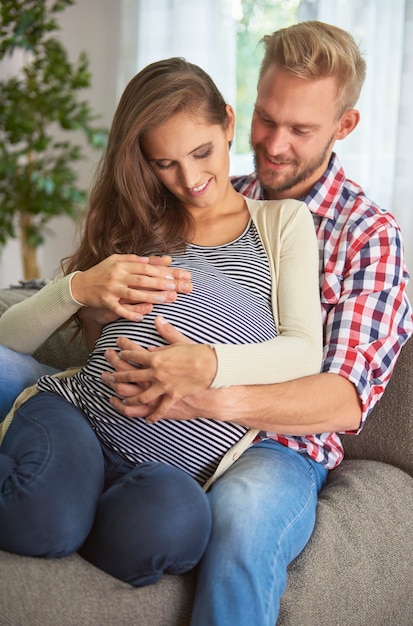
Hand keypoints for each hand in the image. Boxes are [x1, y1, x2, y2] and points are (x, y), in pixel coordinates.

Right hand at [71, 254, 192, 323]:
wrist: (79, 285)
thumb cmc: (101, 272)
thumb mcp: (115, 260)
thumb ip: (134, 259)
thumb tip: (151, 259)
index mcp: (121, 264)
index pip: (144, 267)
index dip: (159, 272)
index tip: (172, 276)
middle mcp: (117, 275)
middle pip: (142, 280)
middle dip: (160, 284)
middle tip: (175, 287)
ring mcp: (111, 289)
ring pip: (133, 294)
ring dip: (150, 297)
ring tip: (165, 299)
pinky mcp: (105, 301)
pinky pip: (119, 309)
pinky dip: (130, 314)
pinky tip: (141, 318)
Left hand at [102, 316, 217, 420]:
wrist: (212, 367)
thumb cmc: (197, 352)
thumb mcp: (179, 341)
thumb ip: (166, 332)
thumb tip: (158, 320)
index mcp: (156, 357)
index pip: (134, 355)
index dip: (124, 353)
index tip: (119, 352)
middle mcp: (156, 373)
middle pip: (130, 375)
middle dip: (116, 376)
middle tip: (108, 378)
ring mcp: (163, 386)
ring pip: (140, 396)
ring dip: (129, 398)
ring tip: (121, 400)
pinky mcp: (172, 396)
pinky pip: (160, 409)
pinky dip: (153, 416)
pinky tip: (147, 420)